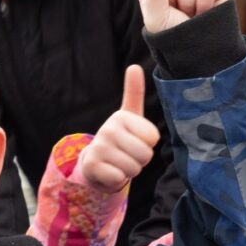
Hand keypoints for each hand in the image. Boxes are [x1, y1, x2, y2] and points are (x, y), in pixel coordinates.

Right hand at [75, 66, 160, 192]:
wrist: (95, 162)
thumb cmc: (120, 139)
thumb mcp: (130, 116)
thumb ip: (134, 92)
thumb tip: (134, 66)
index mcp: (121, 117)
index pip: (153, 138)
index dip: (148, 144)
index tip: (134, 140)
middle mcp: (107, 129)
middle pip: (145, 154)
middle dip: (140, 160)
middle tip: (126, 155)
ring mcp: (98, 147)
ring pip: (133, 168)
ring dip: (129, 170)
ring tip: (118, 162)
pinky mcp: (91, 166)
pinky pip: (120, 178)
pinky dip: (117, 180)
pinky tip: (109, 172)